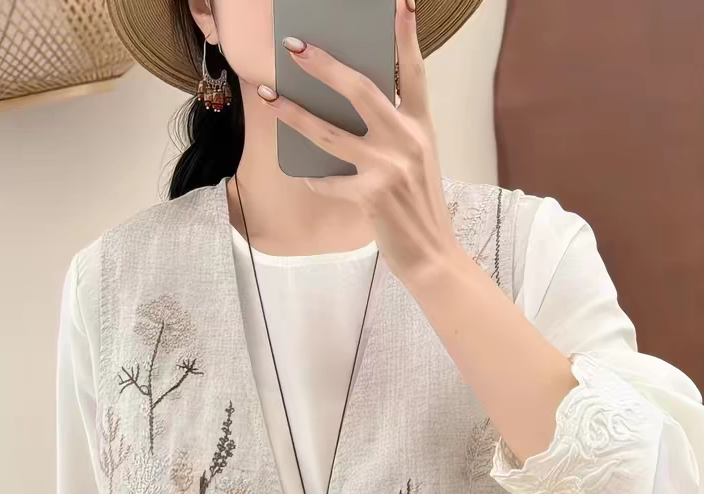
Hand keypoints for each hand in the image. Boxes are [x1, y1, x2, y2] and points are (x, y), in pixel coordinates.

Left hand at [256, 0, 459, 283]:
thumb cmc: (420, 209)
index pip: (414, 73)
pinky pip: (329, 181)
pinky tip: (300, 173)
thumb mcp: (418, 162)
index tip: (400, 3)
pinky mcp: (372, 196)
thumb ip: (394, 133)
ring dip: (294, 113)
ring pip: (330, 132)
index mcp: (421, 129)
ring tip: (269, 96)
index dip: (407, 36)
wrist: (434, 258)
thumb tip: (351, 109)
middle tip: (295, 46)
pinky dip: (313, 178)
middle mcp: (407, 141)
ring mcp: (389, 168)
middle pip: (360, 90)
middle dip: (324, 65)